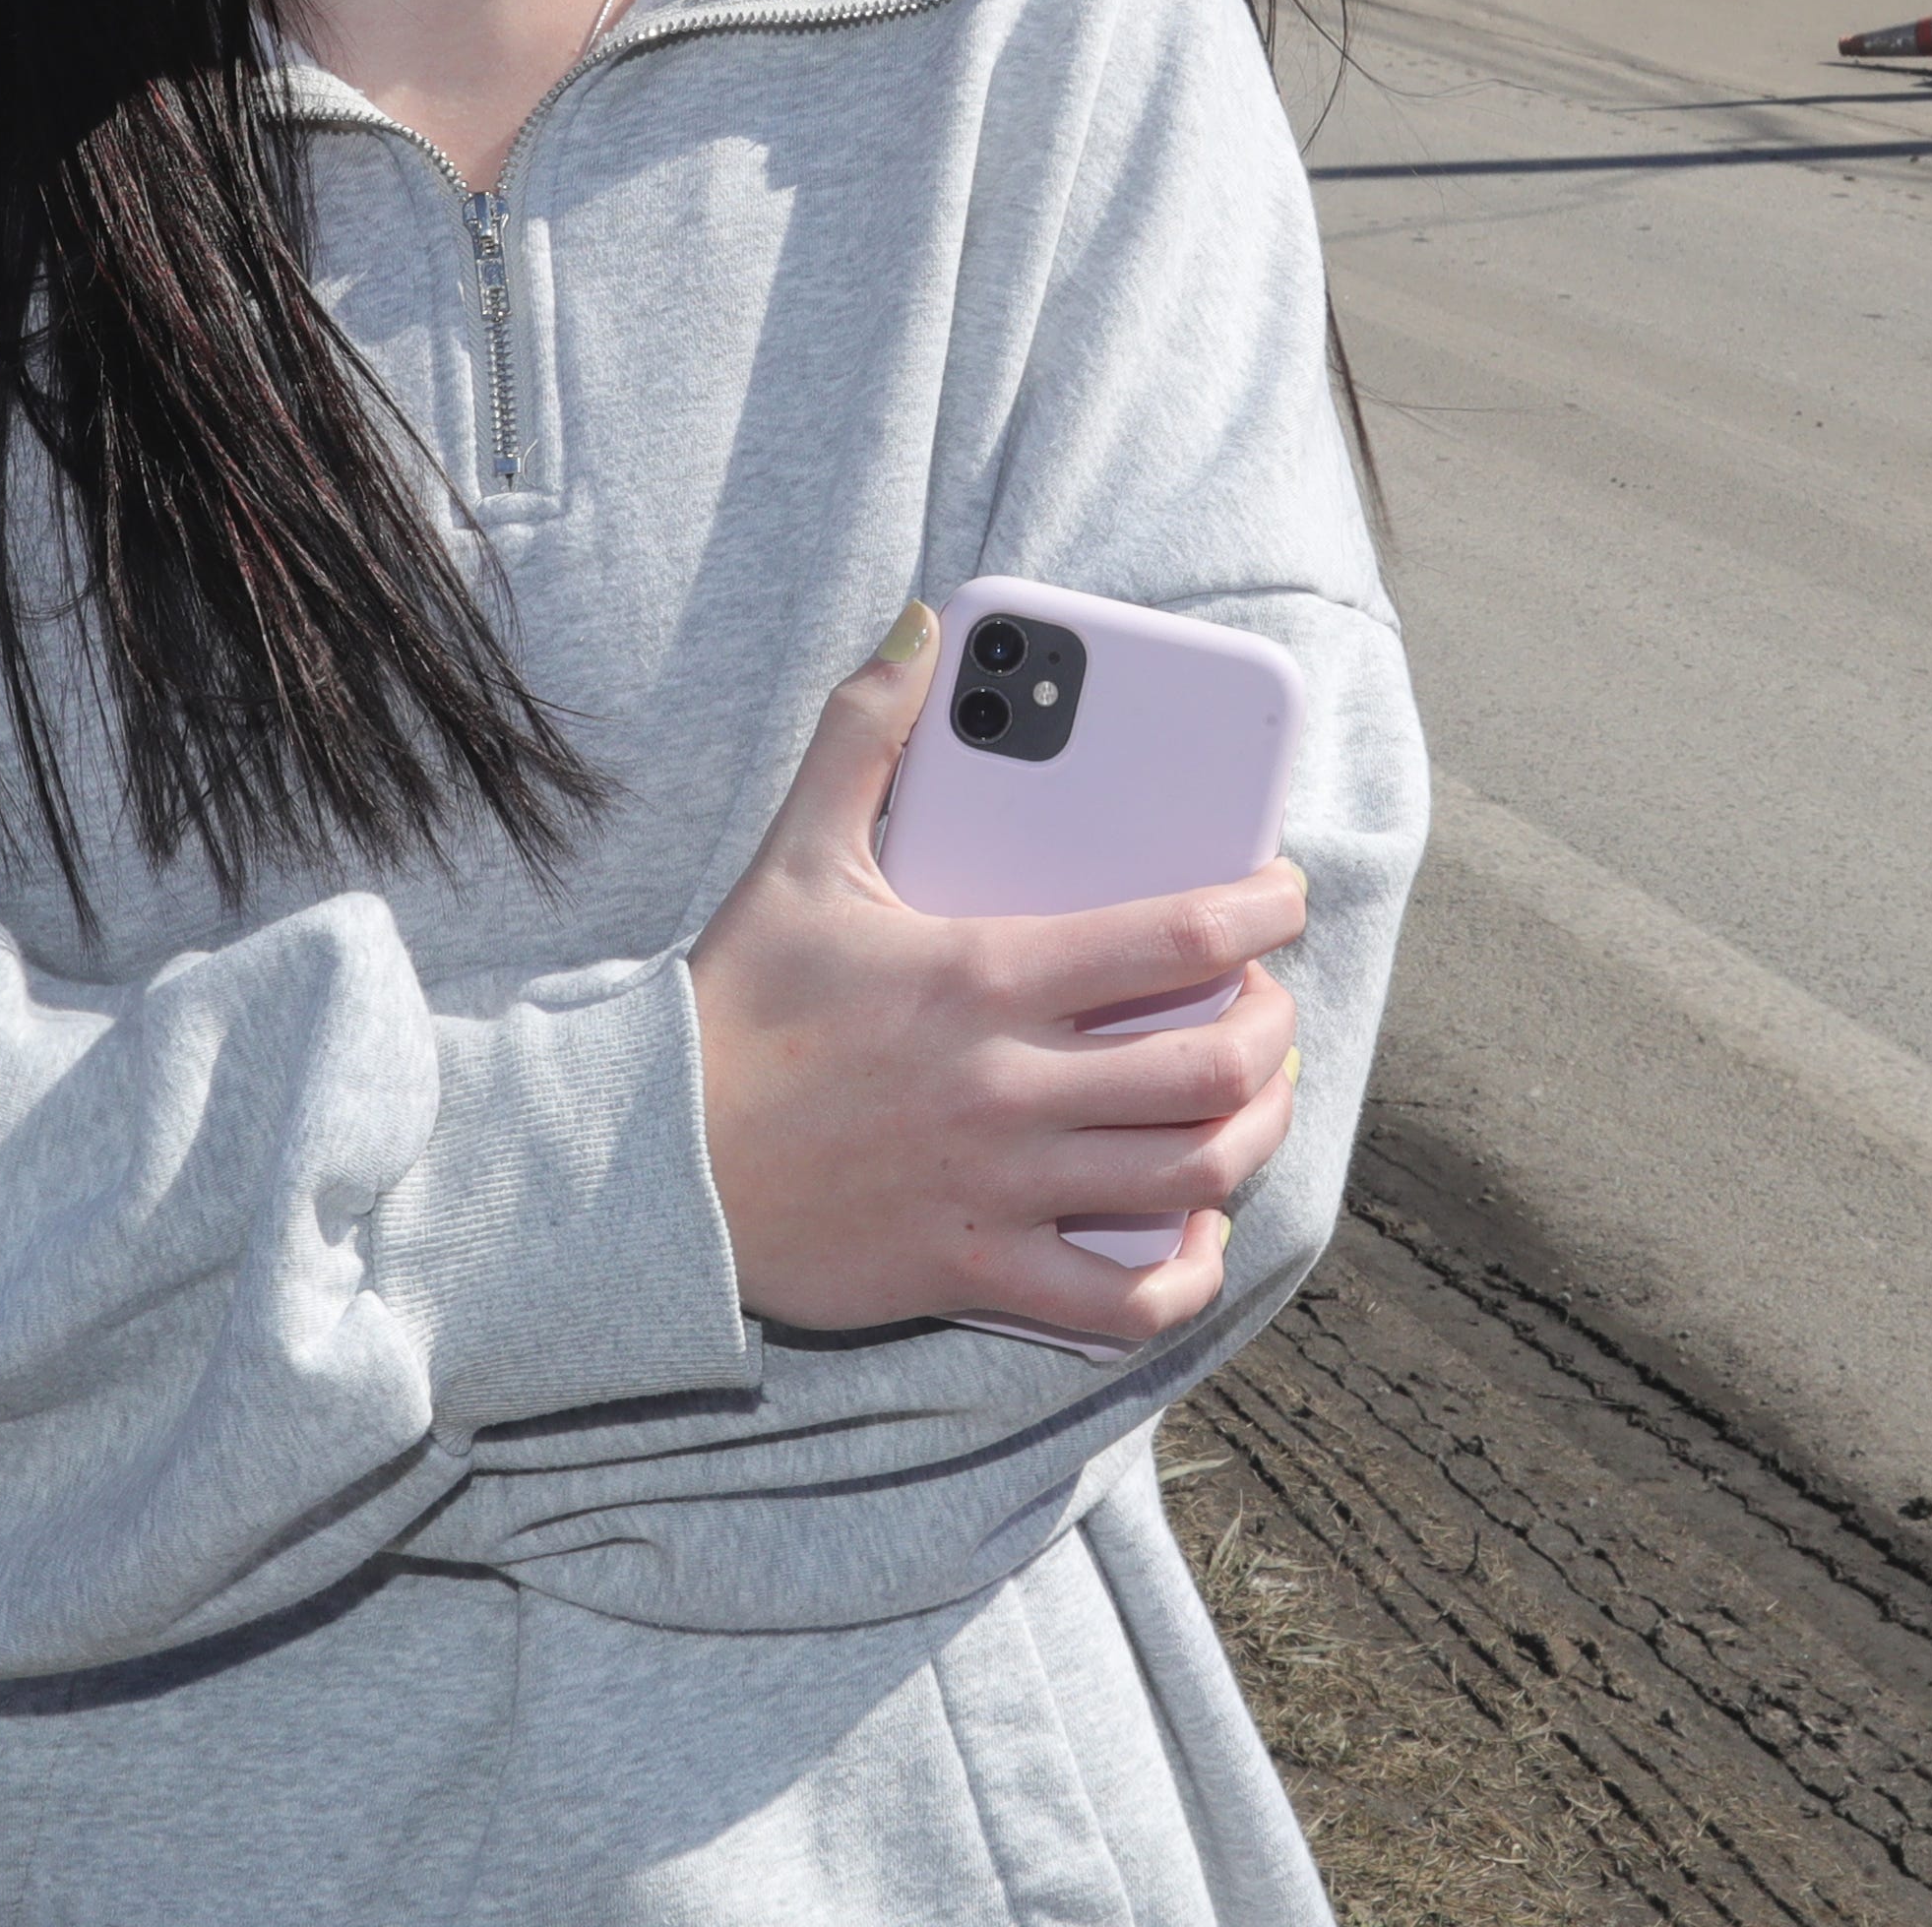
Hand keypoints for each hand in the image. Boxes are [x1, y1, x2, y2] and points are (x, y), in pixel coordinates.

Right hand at [688, 602, 1304, 1341]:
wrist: (650, 1160)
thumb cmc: (735, 1007)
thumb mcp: (797, 857)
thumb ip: (864, 734)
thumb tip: (920, 628)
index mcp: (981, 972)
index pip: (1177, 934)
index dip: (1262, 909)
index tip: (1281, 892)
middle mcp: (1009, 1084)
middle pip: (1213, 1067)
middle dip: (1272, 1030)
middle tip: (1265, 1003)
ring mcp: (1000, 1186)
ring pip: (1190, 1175)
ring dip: (1253, 1134)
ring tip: (1250, 1097)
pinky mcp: (976, 1270)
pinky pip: (1123, 1303)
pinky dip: (1181, 1273)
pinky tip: (1189, 1231)